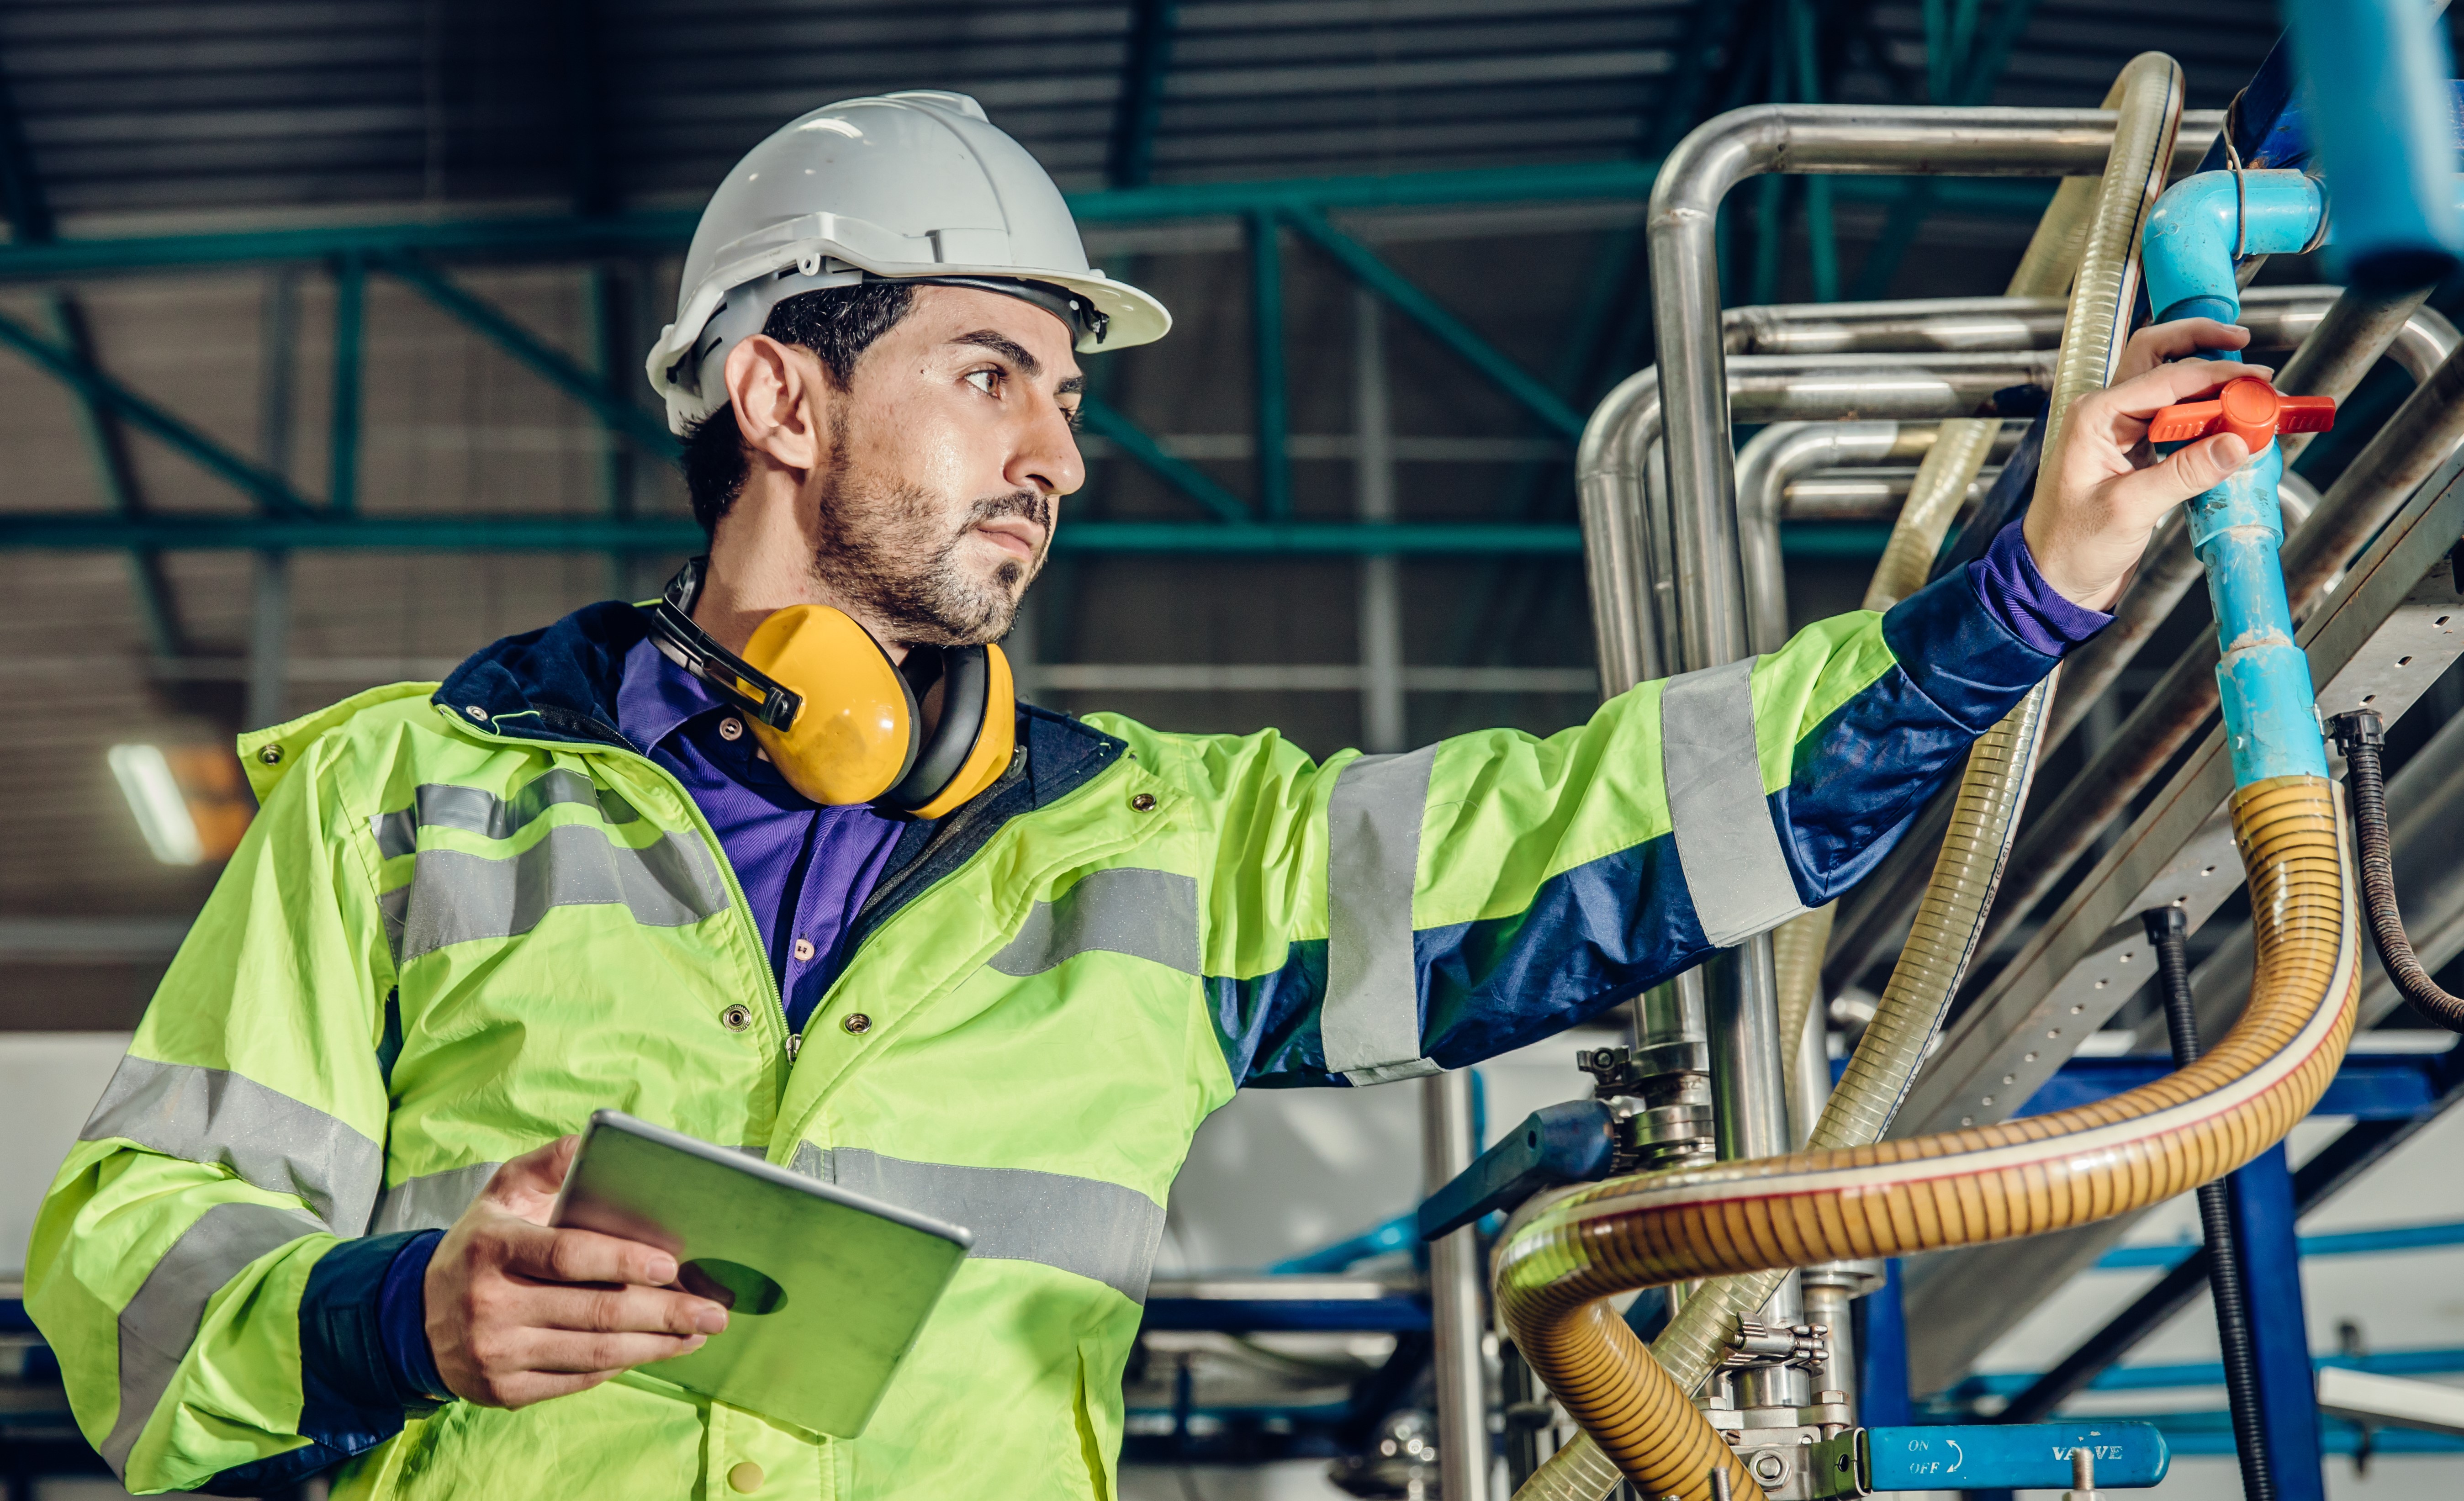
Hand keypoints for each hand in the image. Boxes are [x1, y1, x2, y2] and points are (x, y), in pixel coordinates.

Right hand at [423, 1136, 728, 1407]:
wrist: (413, 1317)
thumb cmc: (479, 1245)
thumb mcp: (501, 1193)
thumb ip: (547, 1163)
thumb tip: (593, 1139)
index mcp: (493, 1248)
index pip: (568, 1256)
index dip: (623, 1262)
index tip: (672, 1265)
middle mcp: (491, 1304)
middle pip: (595, 1312)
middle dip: (666, 1312)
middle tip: (714, 1311)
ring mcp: (496, 1353)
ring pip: (594, 1352)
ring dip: (656, 1345)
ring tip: (699, 1332)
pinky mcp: (503, 1390)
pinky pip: (577, 1379)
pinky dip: (622, 1365)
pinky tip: (657, 1350)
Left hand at [2026, 318, 2273, 610]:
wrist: (2055, 581)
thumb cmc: (2071, 547)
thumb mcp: (2130, 510)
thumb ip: (2185, 474)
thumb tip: (2237, 443)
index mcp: (2095, 417)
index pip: (2165, 378)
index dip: (2217, 374)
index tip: (2259, 379)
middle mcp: (2107, 415)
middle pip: (2158, 358)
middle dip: (2203, 346)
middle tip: (2247, 348)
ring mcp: (2121, 432)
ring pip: (2170, 386)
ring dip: (2209, 382)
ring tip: (2253, 389)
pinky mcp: (2137, 453)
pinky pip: (2177, 421)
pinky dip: (2207, 416)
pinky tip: (2234, 421)